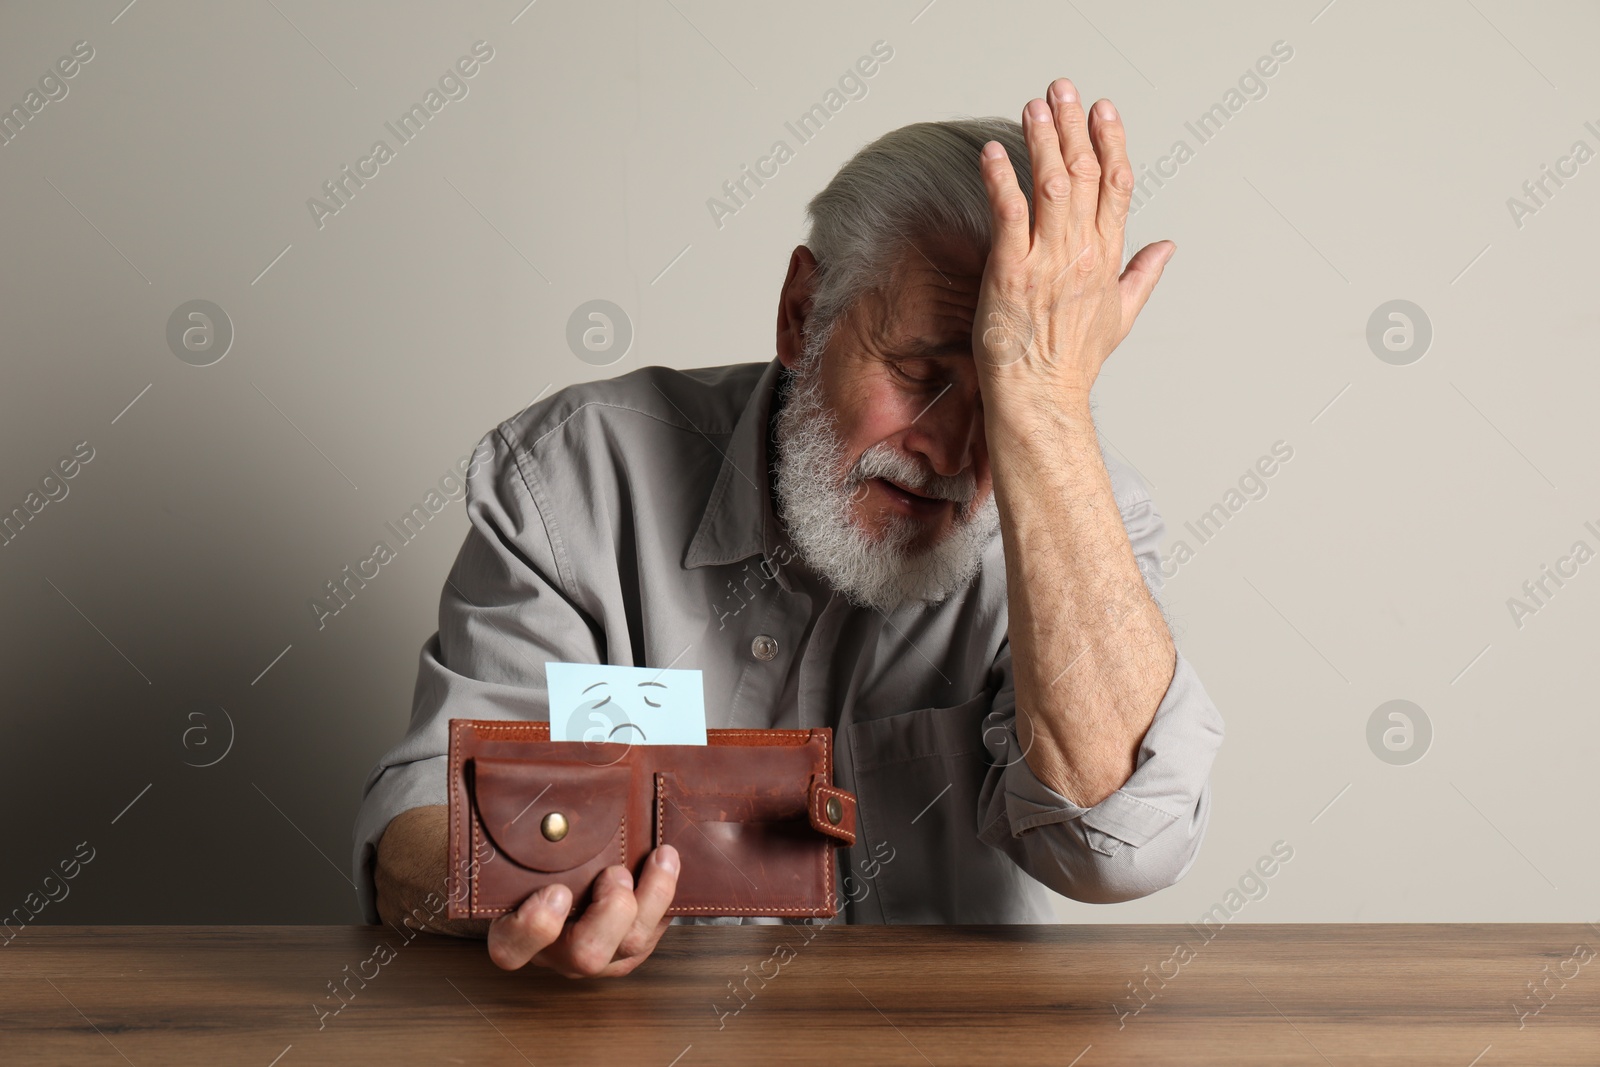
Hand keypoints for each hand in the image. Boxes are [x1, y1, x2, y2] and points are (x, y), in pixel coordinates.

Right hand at [485, 844, 679, 977]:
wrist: (553, 877)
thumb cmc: (533, 861)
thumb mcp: (519, 845)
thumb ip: (527, 826)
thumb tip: (536, 775)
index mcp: (515, 931)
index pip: (512, 948)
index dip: (536, 926)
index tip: (557, 891)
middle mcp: (557, 951)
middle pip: (586, 954)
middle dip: (611, 910)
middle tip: (616, 872)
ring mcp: (598, 954)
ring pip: (631, 945)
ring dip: (653, 897)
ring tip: (661, 857)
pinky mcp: (631, 948)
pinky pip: (657, 931)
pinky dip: (668, 896)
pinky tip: (669, 862)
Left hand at [973, 78, 1174, 410]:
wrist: (1040, 396)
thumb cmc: (1072, 363)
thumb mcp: (1121, 316)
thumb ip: (1143, 274)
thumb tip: (1167, 248)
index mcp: (1107, 258)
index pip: (1117, 186)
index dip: (1111, 142)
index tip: (1104, 111)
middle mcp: (1082, 253)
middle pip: (1086, 173)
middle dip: (1073, 126)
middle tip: (1063, 89)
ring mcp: (1047, 260)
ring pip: (1052, 185)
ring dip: (1042, 140)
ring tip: (1034, 105)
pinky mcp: (1011, 271)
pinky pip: (1009, 214)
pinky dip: (1001, 179)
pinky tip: (993, 153)